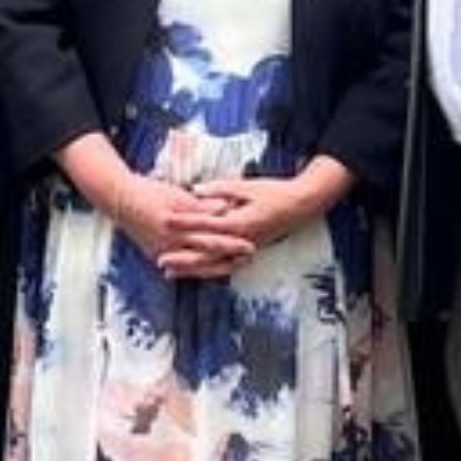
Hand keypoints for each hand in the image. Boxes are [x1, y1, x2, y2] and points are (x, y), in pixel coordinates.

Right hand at [112, 173, 255, 273]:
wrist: (121, 202)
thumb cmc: (150, 193)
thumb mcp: (177, 195)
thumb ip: (201, 205)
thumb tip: (225, 208)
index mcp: (176, 224)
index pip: (210, 235)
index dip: (231, 241)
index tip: (250, 244)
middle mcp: (170, 242)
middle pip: (206, 253)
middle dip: (229, 257)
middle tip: (249, 256)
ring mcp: (163, 252)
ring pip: (195, 265)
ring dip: (217, 266)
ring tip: (235, 265)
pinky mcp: (157, 256)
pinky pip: (182, 268)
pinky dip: (197, 270)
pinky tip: (211, 272)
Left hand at [163, 177, 312, 274]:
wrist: (300, 206)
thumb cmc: (274, 192)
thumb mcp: (246, 186)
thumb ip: (219, 190)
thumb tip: (194, 191)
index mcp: (239, 223)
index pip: (205, 224)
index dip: (184, 222)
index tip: (165, 219)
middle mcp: (241, 242)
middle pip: (206, 254)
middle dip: (182, 258)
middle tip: (160, 260)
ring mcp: (245, 250)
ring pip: (214, 266)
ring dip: (191, 270)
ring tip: (169, 272)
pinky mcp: (248, 253)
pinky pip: (225, 267)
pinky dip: (208, 271)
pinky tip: (194, 273)